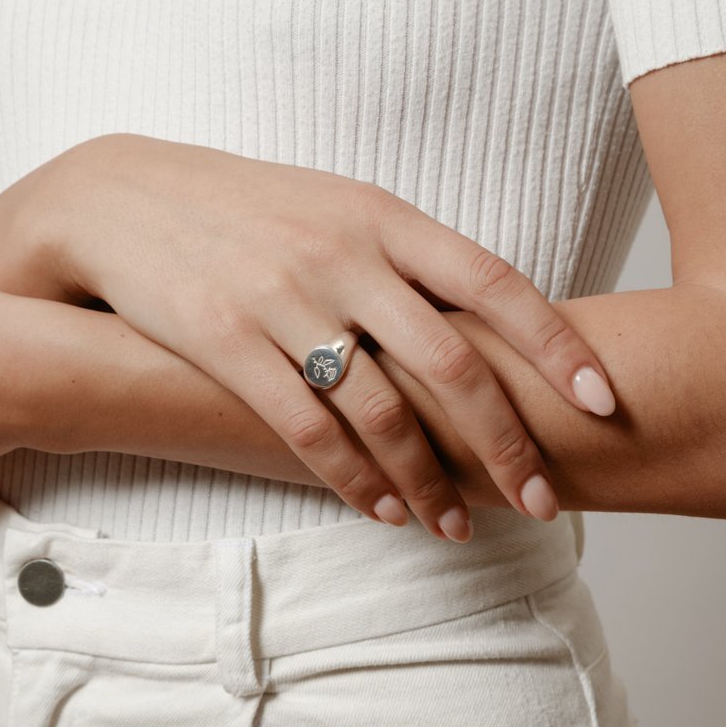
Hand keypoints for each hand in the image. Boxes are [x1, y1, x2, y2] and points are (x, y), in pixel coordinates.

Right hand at [0, 134, 615, 538]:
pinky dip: (354, 480)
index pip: (494, 281)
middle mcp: (344, 257)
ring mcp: (285, 299)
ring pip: (382, 409)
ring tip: (456, 527)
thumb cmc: (249, 209)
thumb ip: (406, 256)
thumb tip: (480, 311)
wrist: (124, 199)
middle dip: (507, 441)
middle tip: (543, 501)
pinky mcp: (226, 342)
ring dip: (429, 479)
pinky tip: (384, 511)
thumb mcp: (337, 206)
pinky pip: (307, 429)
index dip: (554, 345)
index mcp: (383, 217)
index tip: (602, 400)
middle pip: (452, 363)